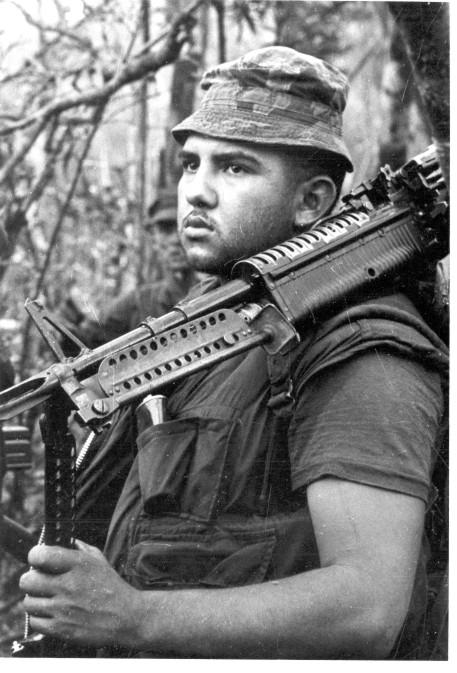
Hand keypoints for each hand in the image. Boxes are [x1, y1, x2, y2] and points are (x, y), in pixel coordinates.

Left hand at [19, 540, 141, 647]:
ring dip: (35, 601)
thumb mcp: (100, 561)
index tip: (39, 561)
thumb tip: (68, 541)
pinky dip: (40, 619)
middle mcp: (68, 584)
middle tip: (40, 584)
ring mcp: (64, 608)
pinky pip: (35, 622)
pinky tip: (51, 615)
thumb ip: (82, 549)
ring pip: (28, 603)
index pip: (40, 555)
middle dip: (31, 581)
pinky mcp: (62, 629)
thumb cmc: (113, 587)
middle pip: (27, 581)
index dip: (35, 557)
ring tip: (46, 601)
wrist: (128, 617)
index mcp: (78, 564)